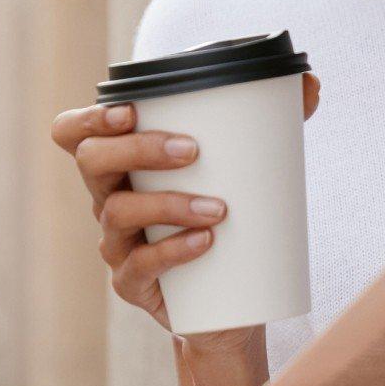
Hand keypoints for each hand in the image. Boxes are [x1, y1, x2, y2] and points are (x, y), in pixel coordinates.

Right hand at [50, 72, 320, 340]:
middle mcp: (109, 200)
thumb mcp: (245, 171)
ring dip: (167, 203)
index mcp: (122, 165)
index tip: (130, 110)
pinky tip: (205, 243)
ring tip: (218, 208)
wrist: (230, 304)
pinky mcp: (133, 284)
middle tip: (192, 150)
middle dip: (138, 149)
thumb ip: (276, 122)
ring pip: (117, 212)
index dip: (89, 118)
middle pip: (92, 162)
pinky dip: (173, 251)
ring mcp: (117, 244)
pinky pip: (140, 266)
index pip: (75, 134)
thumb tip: (310, 81)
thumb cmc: (227, 221)